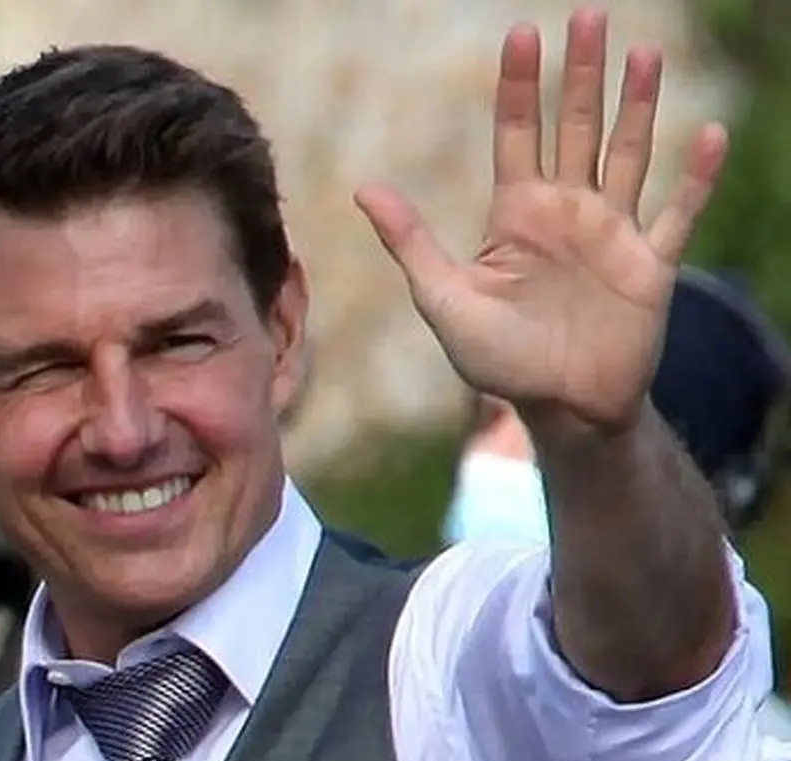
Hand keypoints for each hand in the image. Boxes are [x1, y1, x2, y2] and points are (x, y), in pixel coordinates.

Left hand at [355, 8, 728, 433]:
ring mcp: (612, 233)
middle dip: (581, 75)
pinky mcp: (650, 265)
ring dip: (638, 106)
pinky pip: (679, 213)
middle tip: (588, 16)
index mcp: (516, 214)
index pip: (518, 135)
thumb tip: (362, 188)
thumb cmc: (497, 359)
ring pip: (628, 154)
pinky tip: (709, 134)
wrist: (558, 409)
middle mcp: (567, 212)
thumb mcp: (445, 299)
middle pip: (576, 128)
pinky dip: (696, 178)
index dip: (520, 86)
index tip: (522, 34)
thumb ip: (411, 242)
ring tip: (644, 52)